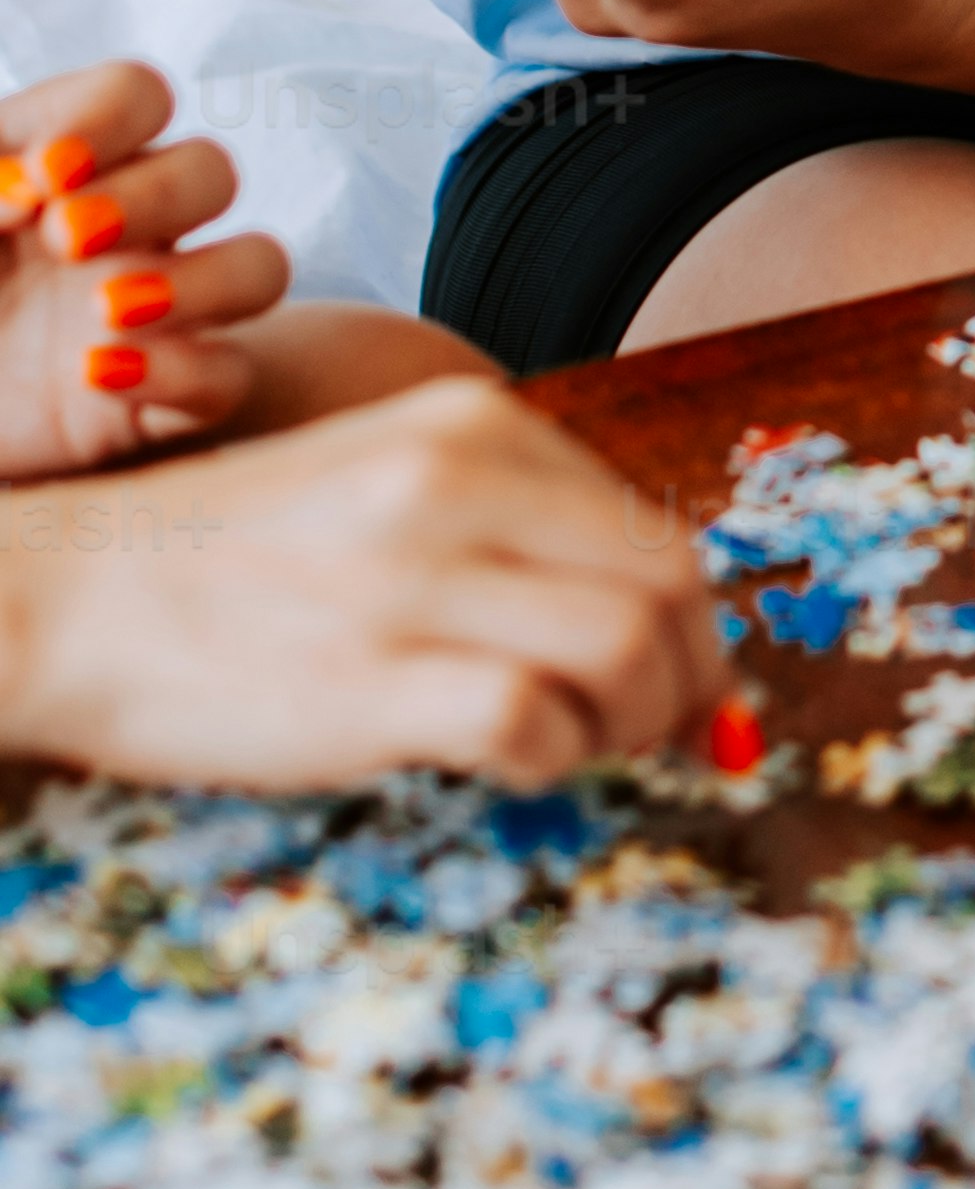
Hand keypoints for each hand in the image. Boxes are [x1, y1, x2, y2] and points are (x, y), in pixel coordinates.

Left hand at [0, 58, 284, 473]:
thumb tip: (31, 188)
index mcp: (69, 167)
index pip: (136, 96)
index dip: (110, 118)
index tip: (48, 170)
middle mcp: (132, 228)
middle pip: (210, 170)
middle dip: (152, 197)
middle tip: (66, 238)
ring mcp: (159, 313)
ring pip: (259, 267)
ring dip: (201, 281)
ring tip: (103, 309)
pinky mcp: (163, 399)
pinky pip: (226, 376)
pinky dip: (178, 371)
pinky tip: (94, 374)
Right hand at [0, 371, 729, 784]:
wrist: (65, 596)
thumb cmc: (230, 563)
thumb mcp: (385, 490)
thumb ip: (512, 531)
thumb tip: (658, 624)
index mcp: (471, 425)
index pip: (655, 529)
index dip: (695, 624)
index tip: (686, 684)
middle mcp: (457, 481)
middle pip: (670, 588)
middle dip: (689, 680)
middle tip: (653, 734)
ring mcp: (416, 579)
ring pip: (630, 651)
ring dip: (630, 726)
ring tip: (568, 745)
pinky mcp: (372, 680)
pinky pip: (536, 723)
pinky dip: (549, 761)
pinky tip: (502, 764)